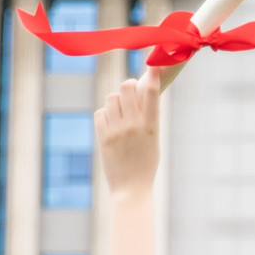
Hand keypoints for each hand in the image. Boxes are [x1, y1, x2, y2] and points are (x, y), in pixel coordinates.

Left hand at [97, 72, 162, 197]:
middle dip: (128, 86)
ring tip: (119, 112)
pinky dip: (105, 115)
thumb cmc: (146, 163)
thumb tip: (140, 93)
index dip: (153, 75)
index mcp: (152, 126)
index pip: (152, 93)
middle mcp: (133, 125)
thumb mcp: (154, 139)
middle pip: (126, 87)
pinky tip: (111, 125)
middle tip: (130, 92)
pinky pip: (100, 113)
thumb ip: (148, 117)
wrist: (131, 189)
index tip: (153, 65)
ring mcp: (116, 130)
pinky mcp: (103, 137)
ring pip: (111, 97)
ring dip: (115, 101)